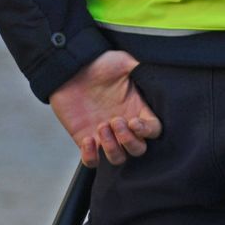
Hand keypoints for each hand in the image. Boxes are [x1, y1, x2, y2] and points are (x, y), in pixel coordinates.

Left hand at [49, 50, 161, 167]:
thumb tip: (153, 72)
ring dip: (112, 147)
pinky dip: (91, 156)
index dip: (148, 131)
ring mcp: (104, 135)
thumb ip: (141, 69)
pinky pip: (91, 162)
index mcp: (136, 109)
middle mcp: (123, 125)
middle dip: (128, 140)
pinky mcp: (85, 139)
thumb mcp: (123, 62)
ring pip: (118, 158)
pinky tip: (87, 140)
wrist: (70, 67)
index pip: (153, 130)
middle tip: (115, 121)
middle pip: (138, 149)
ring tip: (101, 126)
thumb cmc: (98, 63)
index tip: (134, 122)